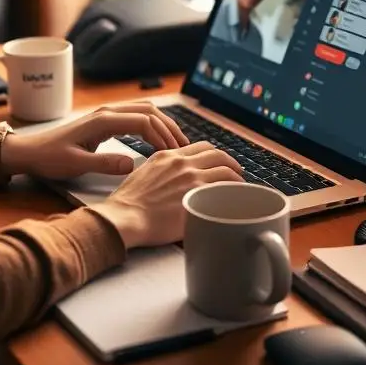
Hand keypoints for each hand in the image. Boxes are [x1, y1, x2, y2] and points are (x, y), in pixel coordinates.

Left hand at [0, 102, 190, 179]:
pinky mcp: (104, 122)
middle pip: (149, 111)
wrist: (29, 152)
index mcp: (103, 120)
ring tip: (177, 144)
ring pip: (143, 111)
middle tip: (185, 148)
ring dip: (162, 124)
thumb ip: (104, 164)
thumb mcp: (76, 165)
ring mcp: (106, 115)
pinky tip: (157, 141)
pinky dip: (151, 125)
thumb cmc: (50, 159)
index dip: (162, 137)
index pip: (143, 121)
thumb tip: (133, 164)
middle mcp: (107, 113)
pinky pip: (135, 117)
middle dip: (169, 127)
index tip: (174, 154)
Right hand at [89, 142, 243, 248]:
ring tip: (239, 186)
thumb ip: (162, 172)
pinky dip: (234, 190)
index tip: (218, 164)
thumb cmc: (128, 204)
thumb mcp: (144, 175)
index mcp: (168, 156)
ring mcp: (192, 178)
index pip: (200, 147)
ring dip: (236, 177)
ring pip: (226, 169)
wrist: (125, 217)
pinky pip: (226, 187)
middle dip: (230, 162)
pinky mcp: (198, 195)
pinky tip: (236, 199)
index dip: (213, 155)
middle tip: (235, 173)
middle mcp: (182, 163)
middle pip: (217, 154)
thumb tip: (172, 180)